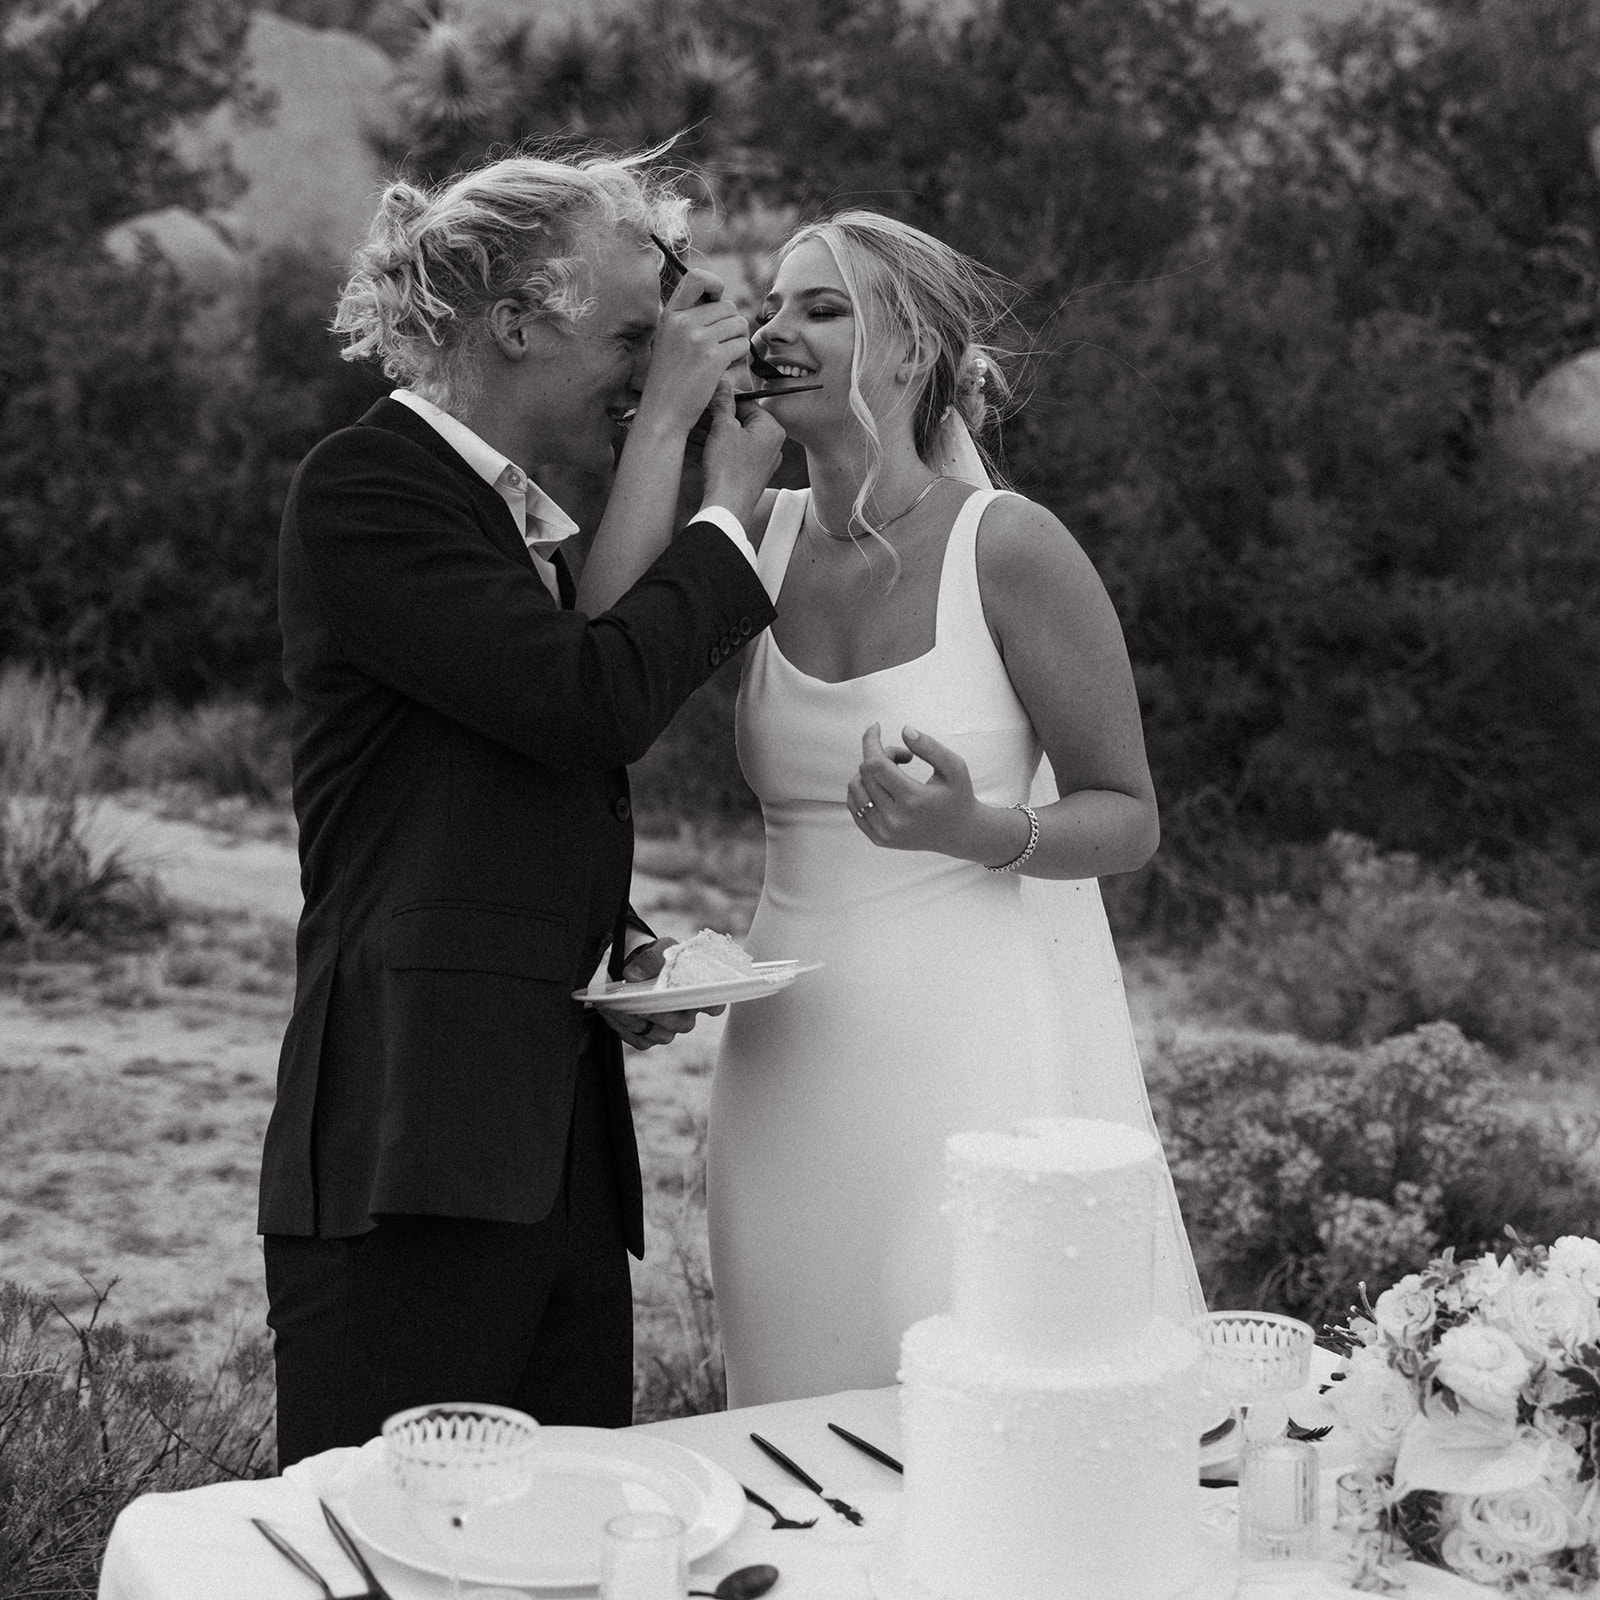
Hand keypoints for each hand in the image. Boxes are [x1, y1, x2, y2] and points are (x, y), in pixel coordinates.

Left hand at [598, 937, 722, 1050]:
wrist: (644, 968)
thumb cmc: (661, 959)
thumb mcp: (661, 949)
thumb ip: (650, 959)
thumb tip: (633, 974)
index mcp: (699, 993)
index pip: (715, 1004)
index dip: (710, 1006)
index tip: (697, 1000)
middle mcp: (688, 1015)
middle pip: (681, 1023)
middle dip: (658, 1012)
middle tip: (639, 1001)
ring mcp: (670, 1030)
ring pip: (659, 1034)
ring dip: (635, 1020)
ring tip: (615, 1004)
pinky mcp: (650, 1038)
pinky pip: (639, 1039)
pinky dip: (623, 1027)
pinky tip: (611, 1012)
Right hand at [634, 268, 749, 437]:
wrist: (663, 412)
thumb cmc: (669, 380)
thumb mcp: (669, 341)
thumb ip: (688, 319)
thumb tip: (720, 301)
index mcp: (670, 315)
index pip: (697, 277)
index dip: (715, 284)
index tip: (718, 301)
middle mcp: (683, 322)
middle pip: (727, 306)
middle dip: (732, 324)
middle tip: (724, 344)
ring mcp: (698, 339)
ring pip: (739, 324)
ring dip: (738, 340)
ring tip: (726, 356)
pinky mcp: (713, 358)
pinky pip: (742, 344)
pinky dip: (741, 356)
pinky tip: (727, 367)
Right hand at [699, 383, 785, 527]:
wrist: (726, 508)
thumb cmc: (729, 468)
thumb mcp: (723, 428)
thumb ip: (723, 403)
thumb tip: (722, 385)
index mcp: (772, 429)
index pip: (747, 403)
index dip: (724, 398)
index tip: (707, 395)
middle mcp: (770, 446)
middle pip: (739, 421)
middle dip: (715, 417)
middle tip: (695, 411)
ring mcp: (759, 463)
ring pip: (732, 439)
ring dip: (709, 433)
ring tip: (689, 427)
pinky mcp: (746, 476)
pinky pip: (729, 455)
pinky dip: (712, 449)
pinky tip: (692, 445)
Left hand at [846, 723, 982, 854]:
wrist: (959, 834)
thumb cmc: (957, 796)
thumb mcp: (955, 768)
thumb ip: (930, 747)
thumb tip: (904, 730)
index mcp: (914, 800)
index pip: (876, 764)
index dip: (871, 741)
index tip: (876, 727)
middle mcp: (895, 819)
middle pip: (866, 773)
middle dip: (881, 755)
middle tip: (903, 757)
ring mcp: (884, 832)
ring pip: (856, 788)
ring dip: (869, 772)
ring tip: (893, 773)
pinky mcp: (878, 838)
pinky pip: (854, 807)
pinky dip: (862, 789)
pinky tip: (881, 786)